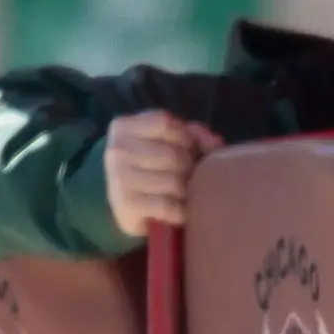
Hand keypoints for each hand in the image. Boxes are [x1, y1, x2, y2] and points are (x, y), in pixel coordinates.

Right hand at [101, 110, 212, 236]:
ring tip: (182, 193)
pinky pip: (169, 206)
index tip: (190, 150)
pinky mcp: (127, 205)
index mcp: (123, 127)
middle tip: (187, 177)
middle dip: (189, 167)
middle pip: (173, 154)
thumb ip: (191, 133)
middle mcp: (118, 150)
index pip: (166, 123)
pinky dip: (180, 211)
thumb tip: (215, 143)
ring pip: (174, 181)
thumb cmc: (149, 168)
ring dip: (186, 191)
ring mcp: (120, 178)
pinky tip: (178, 210)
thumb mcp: (164, 141)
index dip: (186, 137)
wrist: (120, 205)